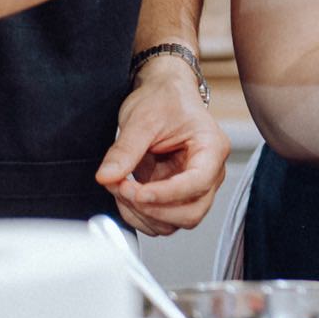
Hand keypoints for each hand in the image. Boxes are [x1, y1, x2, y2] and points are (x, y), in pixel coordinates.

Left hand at [96, 57, 228, 235]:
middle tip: (122, 188)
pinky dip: (140, 216)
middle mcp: (210, 171)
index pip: (197, 183)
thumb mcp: (142, 119)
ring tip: (120, 189)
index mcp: (212, 147)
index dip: (166, 194)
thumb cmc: (164, 100)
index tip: (136, 192)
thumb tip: (107, 176)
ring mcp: (195, 186)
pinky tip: (126, 195)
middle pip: (191, 212)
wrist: (164, 95)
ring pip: (176, 222)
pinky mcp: (178, 194)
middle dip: (152, 209)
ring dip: (143, 215)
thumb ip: (125, 150)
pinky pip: (163, 220)